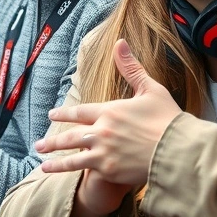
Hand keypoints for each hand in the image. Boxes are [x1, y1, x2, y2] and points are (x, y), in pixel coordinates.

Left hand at [37, 39, 181, 187]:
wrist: (177, 149)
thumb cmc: (168, 118)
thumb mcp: (150, 89)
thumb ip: (131, 68)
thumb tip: (119, 42)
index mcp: (110, 110)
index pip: (80, 111)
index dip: (65, 113)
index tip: (53, 114)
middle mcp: (101, 131)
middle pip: (71, 135)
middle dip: (54, 140)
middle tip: (39, 143)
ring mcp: (103, 152)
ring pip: (72, 155)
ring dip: (55, 159)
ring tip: (42, 161)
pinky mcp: (109, 170)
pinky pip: (84, 171)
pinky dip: (68, 171)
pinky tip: (58, 174)